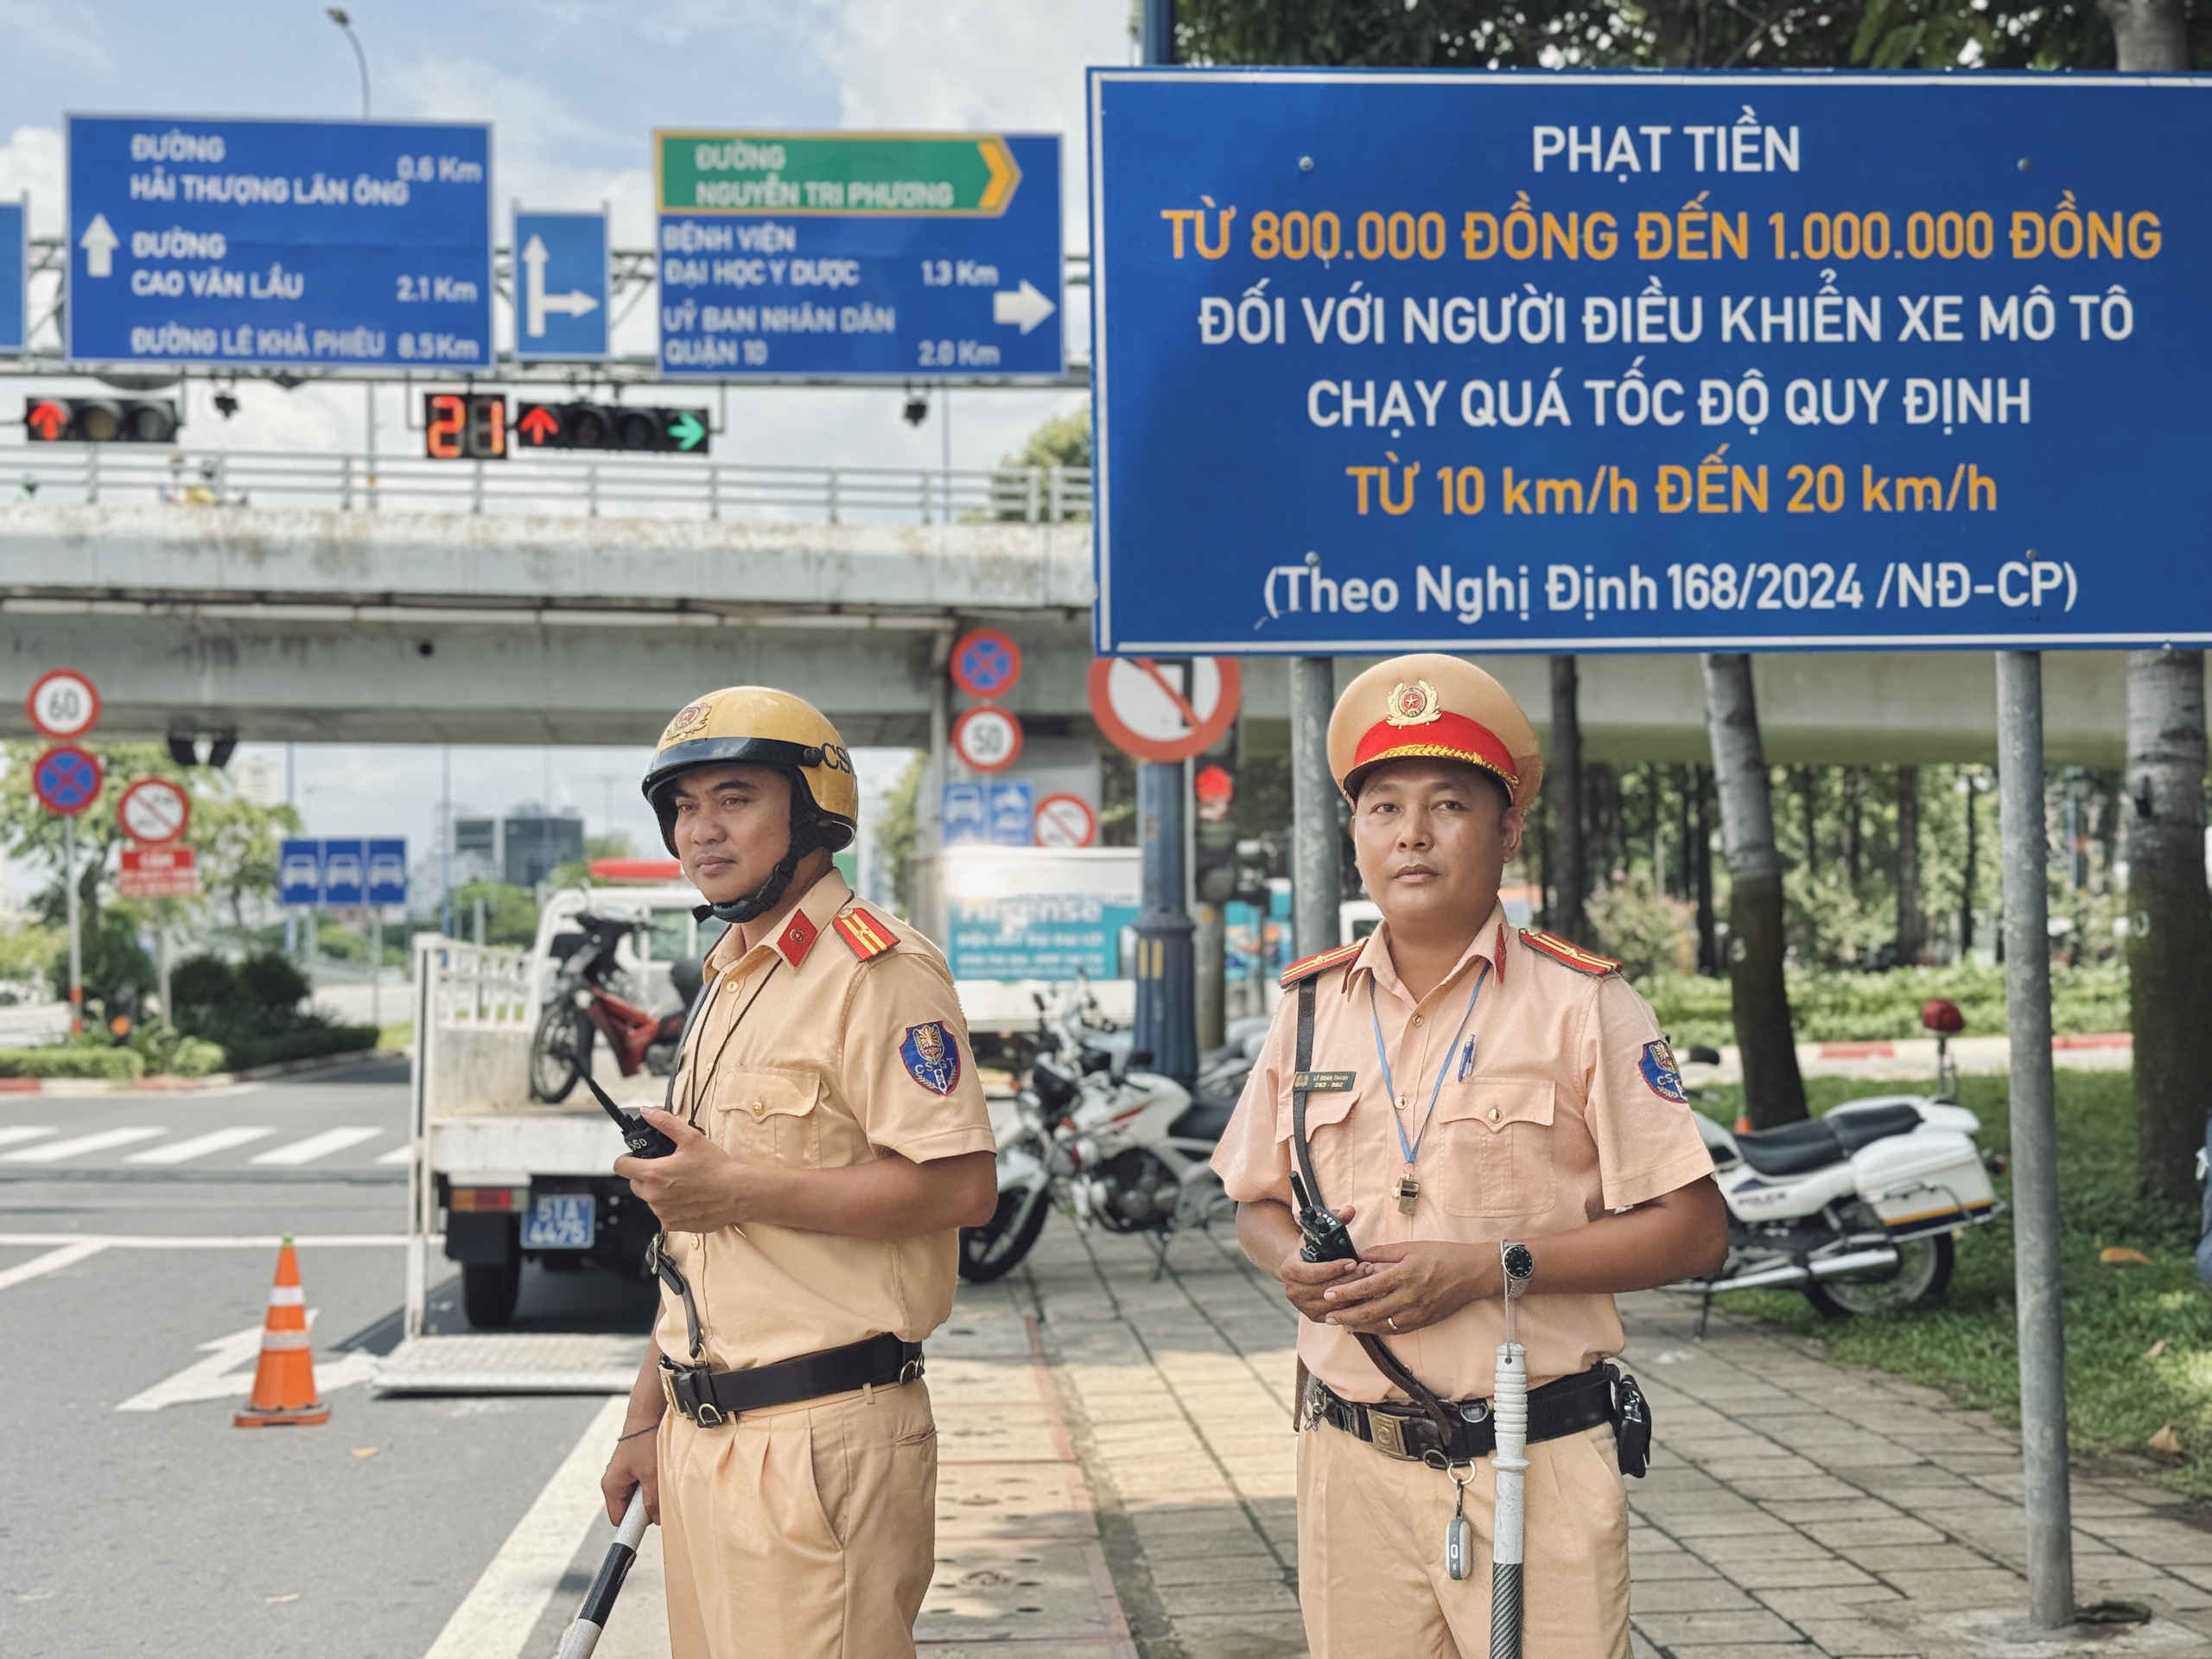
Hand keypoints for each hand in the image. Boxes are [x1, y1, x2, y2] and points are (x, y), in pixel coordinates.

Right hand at [601, 1421, 660, 1524]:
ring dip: (655, 1492)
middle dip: (648, 1506)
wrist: (649, 1411)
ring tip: (663, 1477)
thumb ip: (653, 1500)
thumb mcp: (652, 1474)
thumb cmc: (646, 1438)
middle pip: (632, 1508)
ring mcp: (627, 1473)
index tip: (646, 1530)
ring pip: (643, 1495)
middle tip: (661, 1496)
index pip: (619, 1519)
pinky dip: (658, 1481)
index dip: (633, 1527)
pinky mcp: (638, 1466)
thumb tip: (656, 1519)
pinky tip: (666, 1471)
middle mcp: (616, 1480)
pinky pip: (648, 1483)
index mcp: (611, 1485)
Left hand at [614, 1109, 749, 1233]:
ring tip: (681, 1183)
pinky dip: (670, 1206)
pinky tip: (687, 1198)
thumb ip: (665, 1123)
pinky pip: (663, 1214)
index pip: (621, 1167)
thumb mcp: (691, 1138)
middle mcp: (654, 1196)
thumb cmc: (716, 1167)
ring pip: (649, 1199)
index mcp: (654, 1174)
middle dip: (645, 1175)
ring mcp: (662, 1213)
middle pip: (635, 1183)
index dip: (627, 1159)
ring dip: (658, 1192)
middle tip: (666, 1168)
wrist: (737, 1194)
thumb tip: (647, 1112)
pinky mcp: (672, 1224)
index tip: (636, 1158)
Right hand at [1275, 1202, 1374, 1323]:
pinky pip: (1335, 1315)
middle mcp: (1292, 1290)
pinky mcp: (1313, 1317)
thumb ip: (1335, 1219)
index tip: (1353, 1261)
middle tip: (1368, 1269)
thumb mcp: (1319, 1231)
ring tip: (1370, 1281)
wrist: (1300, 1268)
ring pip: (1332, 1304)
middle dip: (1349, 1279)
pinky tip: (1365, 1295)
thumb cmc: (1313, 1248)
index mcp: (1290, 1269)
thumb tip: (1350, 1210)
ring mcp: (1302, 1306)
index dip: (1334, 1268)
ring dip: (1353, 1294)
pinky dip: (1351, 1307)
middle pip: (1325, 1290)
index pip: (1313, 1273)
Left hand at [1317, 1240, 1495, 1335]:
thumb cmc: (1443, 1255)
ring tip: (1341, 1323)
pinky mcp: (1422, 1322)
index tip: (1328, 1294)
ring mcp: (1416, 1313)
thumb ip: (1382, 1253)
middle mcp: (1409, 1297)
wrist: (1473, 1274)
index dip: (1346, 1292)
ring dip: (1359, 1325)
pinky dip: (1377, 1329)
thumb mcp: (1411, 1247)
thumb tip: (1357, 1255)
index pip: (1368, 1286)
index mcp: (1404, 1275)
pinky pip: (1395, 1329)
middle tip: (1328, 1316)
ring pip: (1381, 1324)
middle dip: (1346, 1314)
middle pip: (1370, 1311)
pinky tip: (1365, 1326)